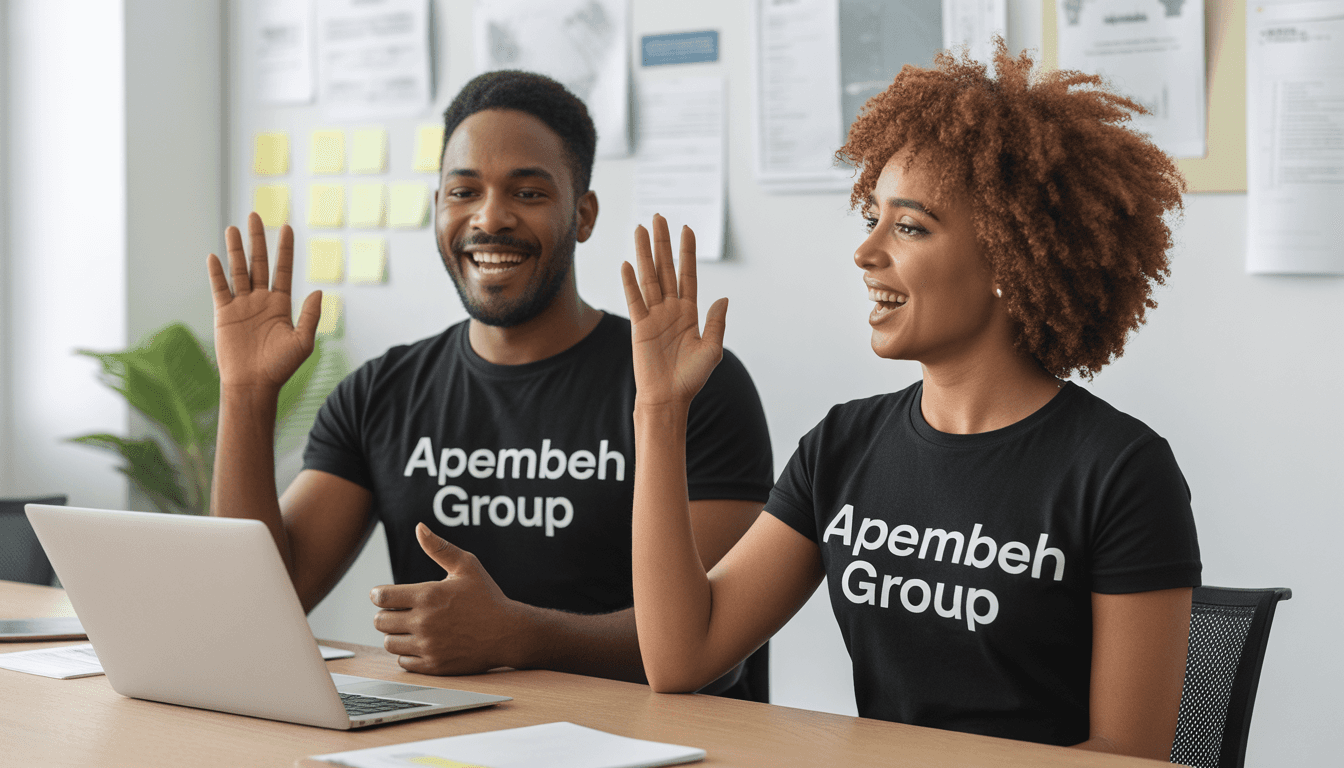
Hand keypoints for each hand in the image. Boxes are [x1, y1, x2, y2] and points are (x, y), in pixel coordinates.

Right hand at [206, 213, 321, 391]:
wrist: (253, 385)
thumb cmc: (280, 367)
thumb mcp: (302, 341)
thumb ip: (310, 315)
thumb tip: (318, 290)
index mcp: (281, 305)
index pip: (283, 270)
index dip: (284, 249)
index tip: (287, 226)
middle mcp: (261, 301)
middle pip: (259, 263)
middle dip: (258, 239)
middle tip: (255, 214)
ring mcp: (241, 306)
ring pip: (238, 271)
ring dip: (236, 250)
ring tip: (234, 228)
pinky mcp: (223, 314)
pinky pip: (219, 289)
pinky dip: (216, 273)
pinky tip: (214, 256)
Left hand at [370, 523, 527, 674]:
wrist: (508, 633)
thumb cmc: (487, 597)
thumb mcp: (467, 566)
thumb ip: (440, 548)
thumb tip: (419, 528)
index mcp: (428, 595)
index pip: (381, 597)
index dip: (378, 594)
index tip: (384, 595)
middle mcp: (424, 622)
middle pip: (380, 621)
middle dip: (385, 614)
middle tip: (397, 611)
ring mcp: (429, 646)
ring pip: (388, 643)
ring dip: (394, 634)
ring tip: (408, 627)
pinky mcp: (434, 665)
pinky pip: (403, 662)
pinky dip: (407, 653)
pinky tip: (420, 643)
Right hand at [620, 215, 727, 408]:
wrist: (669, 398)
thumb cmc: (690, 379)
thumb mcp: (712, 350)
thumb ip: (716, 323)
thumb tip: (723, 298)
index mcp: (689, 313)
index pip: (688, 275)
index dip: (687, 252)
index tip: (686, 228)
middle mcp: (670, 309)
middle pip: (665, 268)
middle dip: (662, 242)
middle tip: (658, 217)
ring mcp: (654, 316)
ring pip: (649, 277)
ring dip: (645, 253)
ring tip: (640, 229)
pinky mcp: (640, 326)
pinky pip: (635, 300)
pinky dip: (630, 282)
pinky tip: (628, 263)